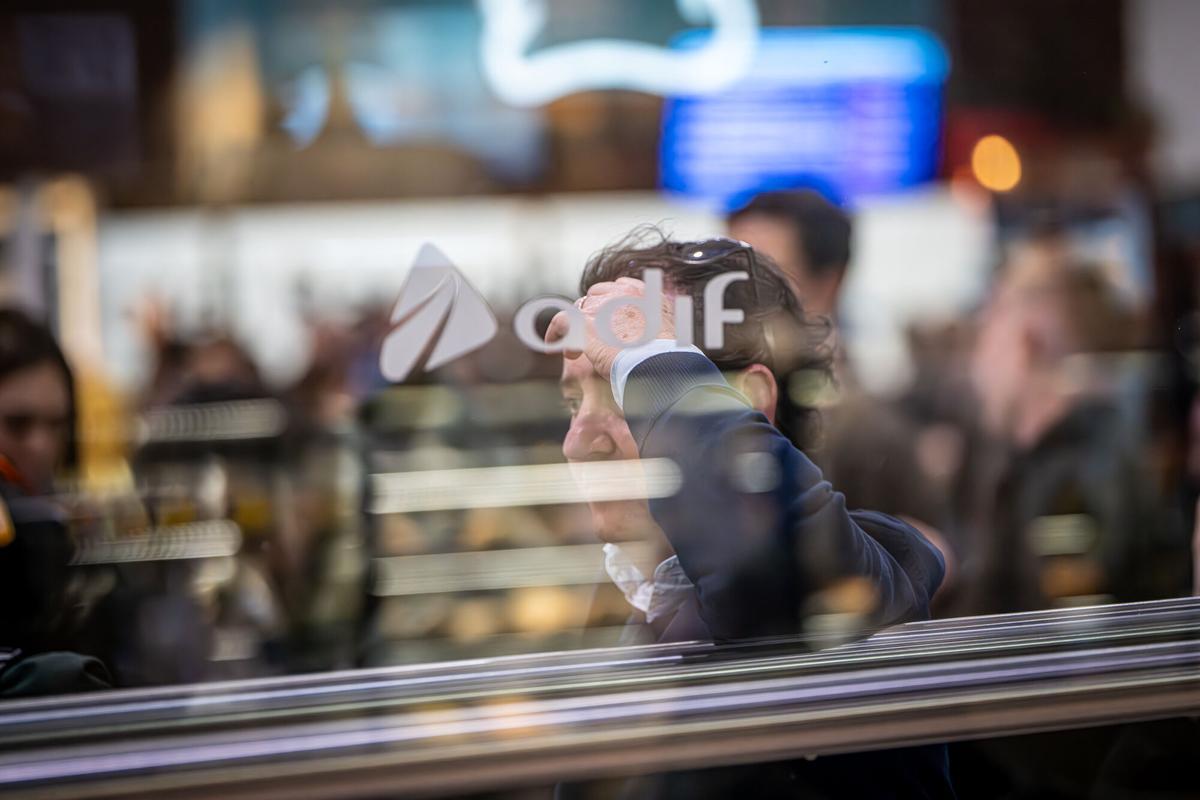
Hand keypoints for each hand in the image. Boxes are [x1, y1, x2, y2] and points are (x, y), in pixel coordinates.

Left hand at [545, 276, 675, 379]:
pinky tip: (553, 347)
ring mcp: (602, 307)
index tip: (609, 321)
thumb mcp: (669, 333)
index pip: (620, 289)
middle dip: (593, 315)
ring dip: (578, 328)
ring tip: (576, 351)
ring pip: (580, 308)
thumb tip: (652, 337)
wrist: (659, 364)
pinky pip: (562, 321)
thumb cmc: (667, 357)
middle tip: (594, 338)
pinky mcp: (585, 324)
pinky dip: (555, 332)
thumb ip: (656, 326)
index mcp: (646, 294)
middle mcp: (623, 293)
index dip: (611, 306)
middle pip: (596, 296)